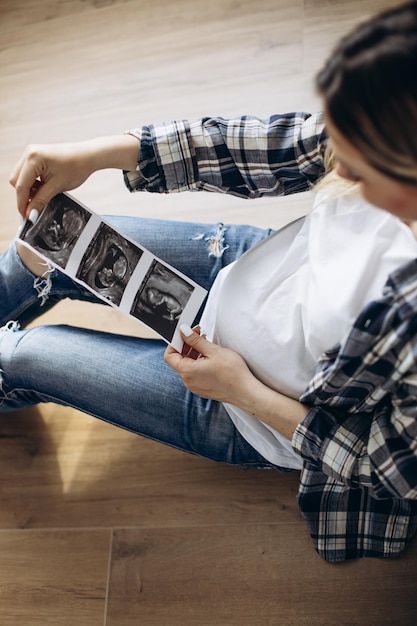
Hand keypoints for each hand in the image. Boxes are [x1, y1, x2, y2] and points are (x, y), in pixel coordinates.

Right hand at [9, 134, 139, 219]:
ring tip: (43, 196)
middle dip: (24, 196)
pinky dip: (32, 183)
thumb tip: (30, 214)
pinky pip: (27, 173)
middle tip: (34, 209)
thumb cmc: (77, 167)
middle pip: (16, 181)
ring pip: (20, 178)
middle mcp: (29, 153)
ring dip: (28, 190)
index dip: (22, 204)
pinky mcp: (35, 156)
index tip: (26, 217)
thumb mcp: (57, 187)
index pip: (21, 186)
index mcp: (33, 158)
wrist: (88, 156)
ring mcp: (31, 153)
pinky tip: (43, 188)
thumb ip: (40, 200)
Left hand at [164, 324, 308, 440]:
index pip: (169, 355)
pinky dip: (199, 362)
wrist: (246, 392)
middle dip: (186, 345)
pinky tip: (210, 356)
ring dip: (194, 353)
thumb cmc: (232, 373)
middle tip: (198, 334)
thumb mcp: (213, 351)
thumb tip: (183, 332)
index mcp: (187, 371)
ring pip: (188, 366)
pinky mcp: (203, 388)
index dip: (175, 342)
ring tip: (207, 344)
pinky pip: (195, 373)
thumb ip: (195, 340)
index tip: (185, 333)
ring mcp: (195, 386)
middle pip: (178, 360)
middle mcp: (188, 381)